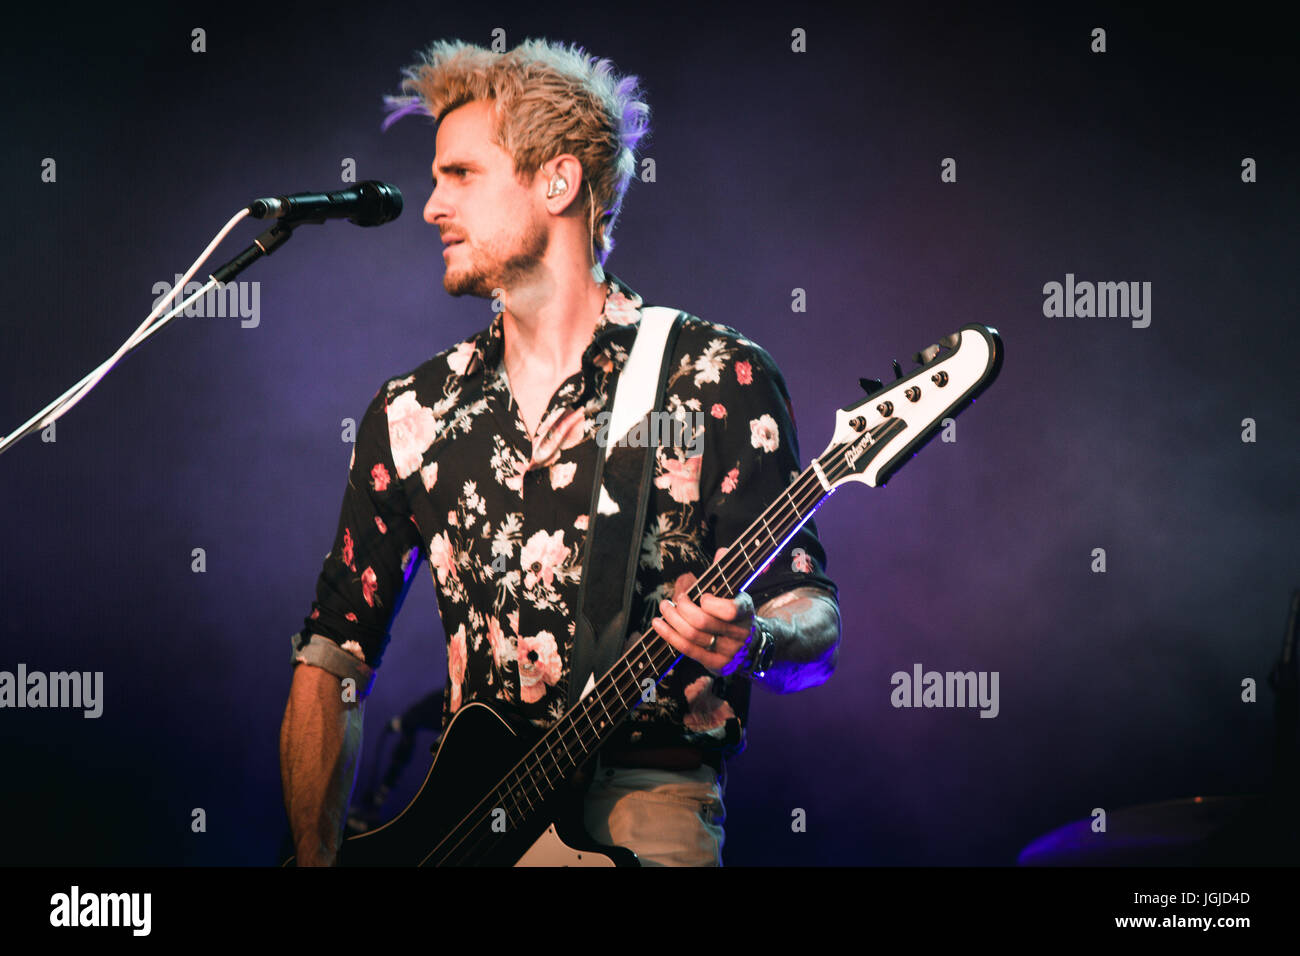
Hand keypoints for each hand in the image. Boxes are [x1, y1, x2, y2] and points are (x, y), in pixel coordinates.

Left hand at [651, 548, 756, 676]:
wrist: (750, 646)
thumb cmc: (734, 612)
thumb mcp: (736, 591)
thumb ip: (727, 571)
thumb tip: (722, 551)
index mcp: (745, 612)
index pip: (729, 610)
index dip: (710, 603)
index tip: (702, 596)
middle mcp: (739, 634)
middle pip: (702, 622)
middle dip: (682, 608)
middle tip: (674, 599)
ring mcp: (728, 652)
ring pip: (692, 636)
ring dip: (672, 620)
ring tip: (664, 608)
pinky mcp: (716, 665)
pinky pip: (687, 650)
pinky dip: (669, 635)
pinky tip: (659, 624)